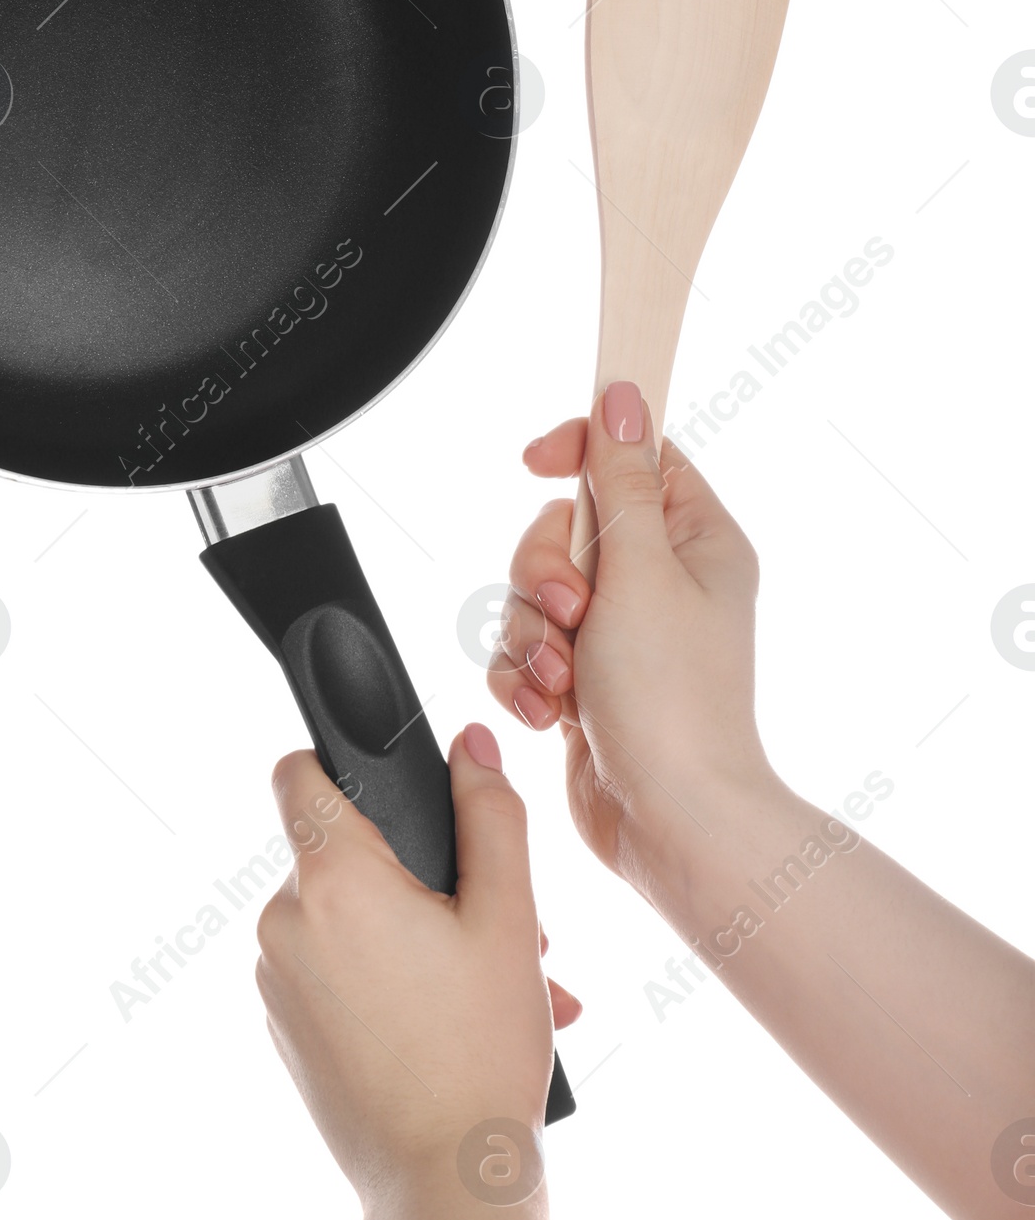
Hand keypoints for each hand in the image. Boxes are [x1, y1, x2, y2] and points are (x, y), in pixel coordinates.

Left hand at [256, 726, 578, 1219]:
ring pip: (345, 918)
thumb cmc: (480, 1054)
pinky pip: (332, 971)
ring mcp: (275, 981)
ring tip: (492, 987)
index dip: (339, 761)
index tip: (388, 788)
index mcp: (332, 880)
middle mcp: (283, 923)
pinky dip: (387, 978)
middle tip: (497, 925)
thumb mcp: (509, 920)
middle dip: (417, 875)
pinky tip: (454, 1019)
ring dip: (414, 934)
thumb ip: (490, 814)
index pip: (298, 773)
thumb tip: (470, 744)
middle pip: (342, 853)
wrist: (445, 1186)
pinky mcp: (283, 1028)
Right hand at [488, 381, 771, 874]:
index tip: (537, 463)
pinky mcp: (584, 682)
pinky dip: (526, 680)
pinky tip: (550, 714)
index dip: (580, 451)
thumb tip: (623, 396)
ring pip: (532, 592)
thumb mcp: (641, 570)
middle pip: (564, 526)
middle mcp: (659, 582)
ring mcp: (620, 635)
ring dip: (533, 637)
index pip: (632, 455)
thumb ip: (621, 480)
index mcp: (695, 541)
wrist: (671, 823)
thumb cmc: (675, 703)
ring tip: (564, 679)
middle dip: (545, 572)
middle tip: (574, 611)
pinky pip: (524, 651)